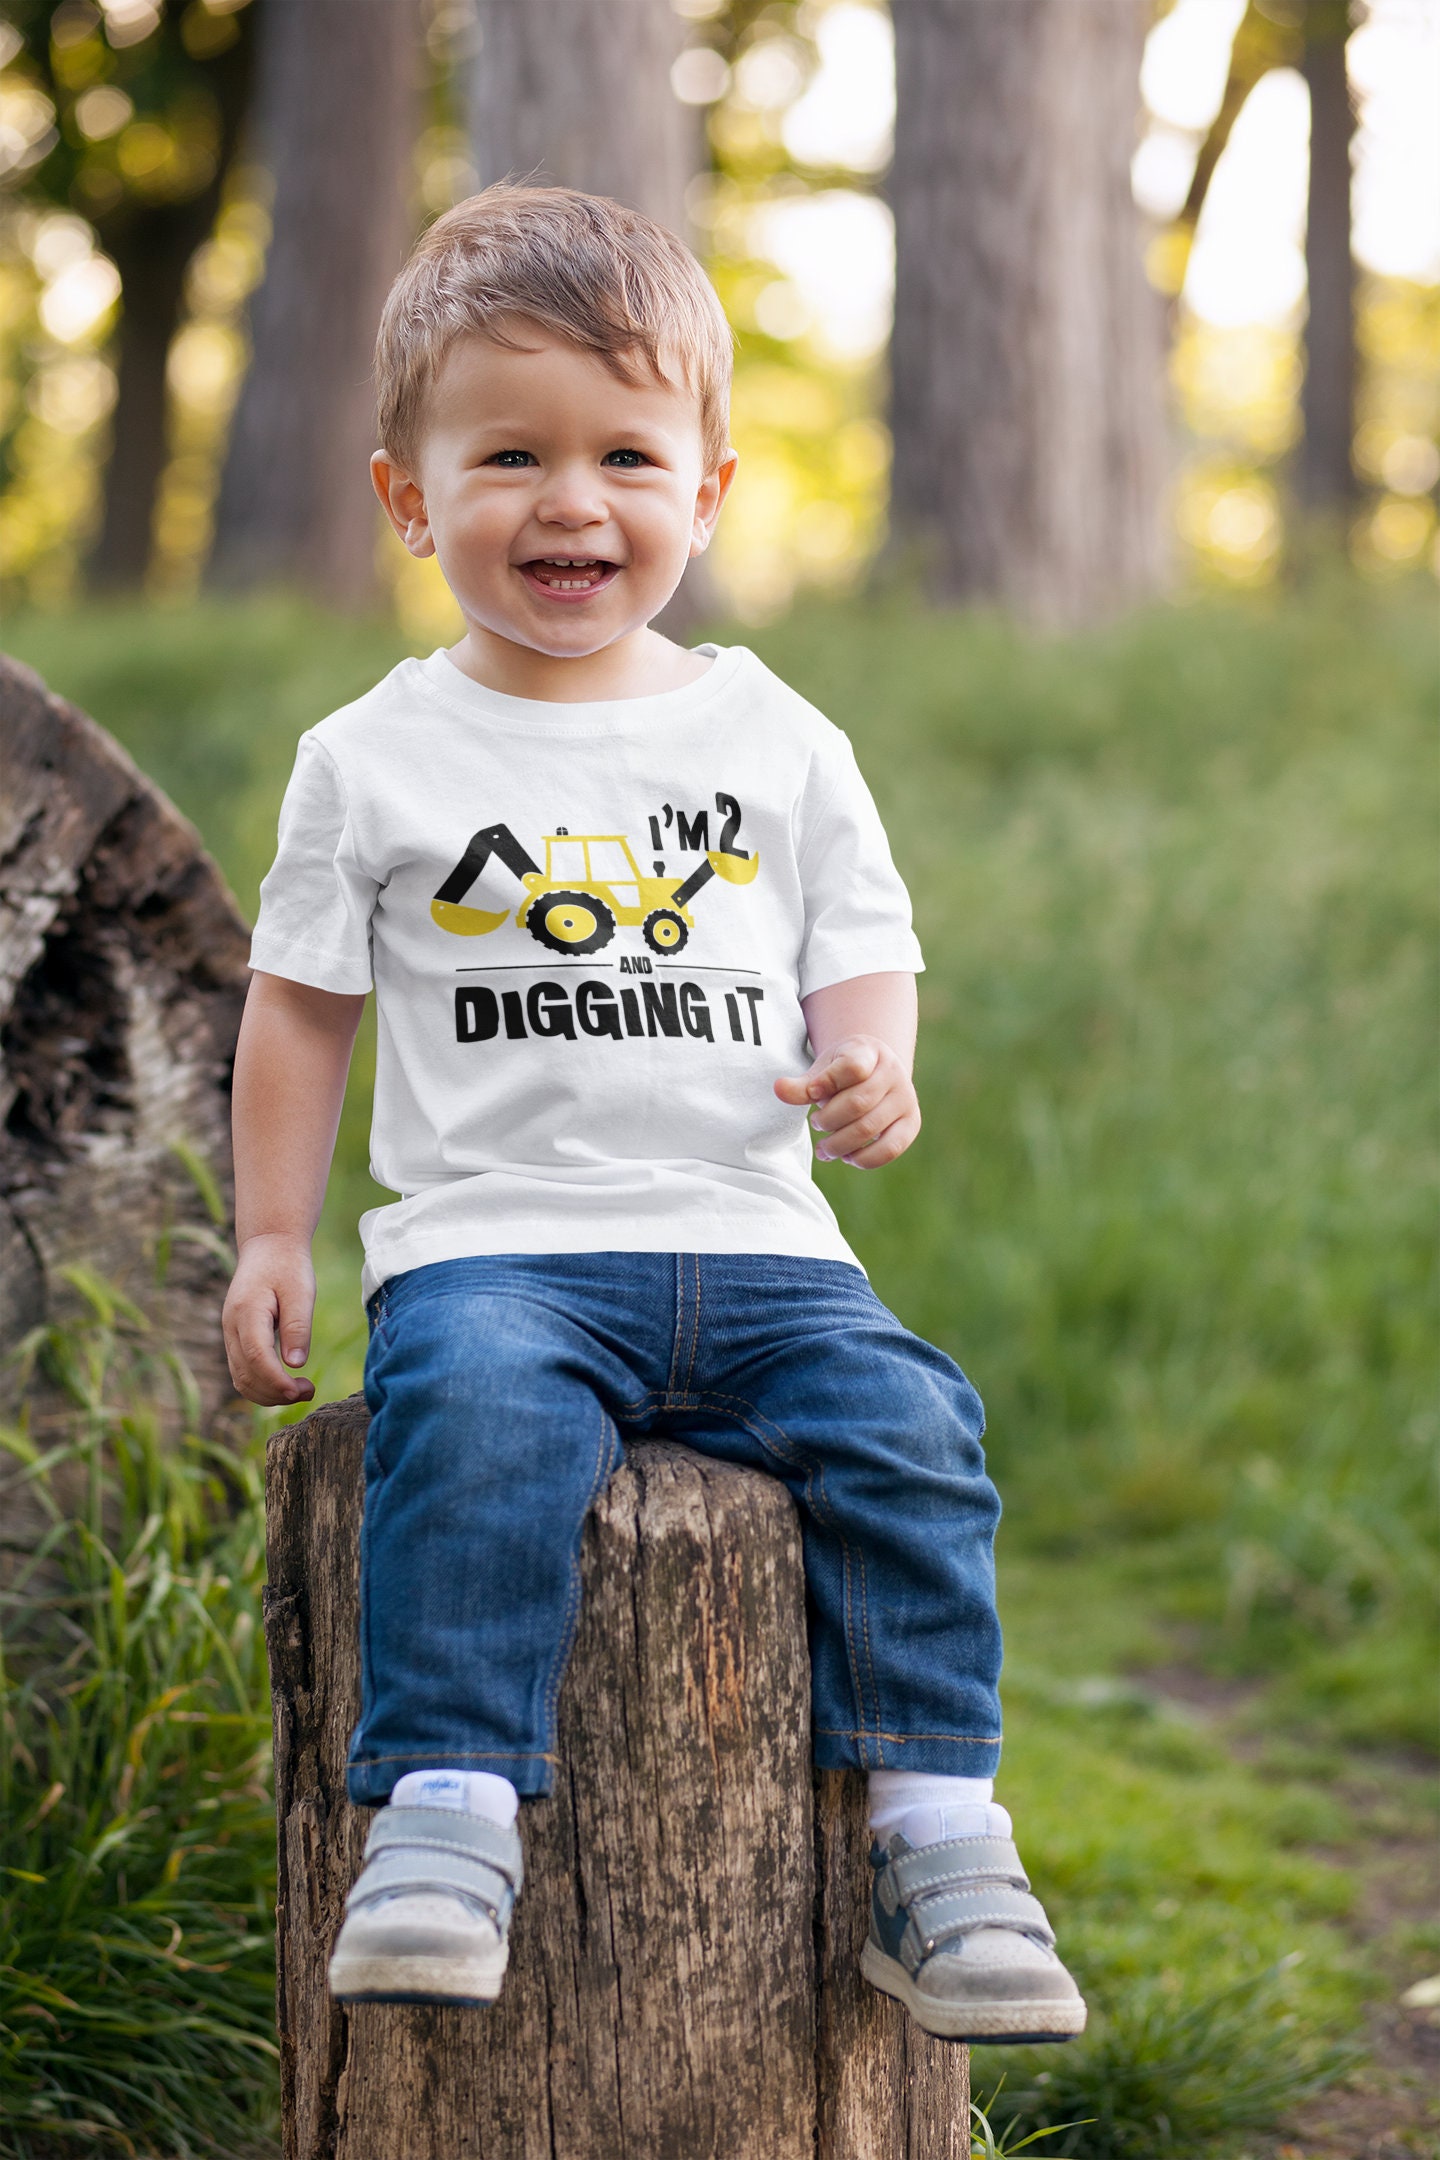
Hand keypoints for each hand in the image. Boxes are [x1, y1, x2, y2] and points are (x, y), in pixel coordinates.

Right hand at [223, 1233, 317, 1405]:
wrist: (268, 1247)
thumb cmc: (287, 1266)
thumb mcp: (300, 1291)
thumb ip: (297, 1326)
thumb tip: (295, 1365)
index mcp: (247, 1311)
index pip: (256, 1357)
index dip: (277, 1381)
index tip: (302, 1390)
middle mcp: (231, 1326)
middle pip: (245, 1374)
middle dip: (276, 1393)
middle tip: (309, 1391)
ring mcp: (230, 1334)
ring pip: (240, 1378)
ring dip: (268, 1394)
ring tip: (302, 1391)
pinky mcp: (235, 1339)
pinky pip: (242, 1372)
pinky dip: (261, 1386)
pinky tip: (286, 1385)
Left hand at [774, 1034, 920, 1168]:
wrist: (875, 1073)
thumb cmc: (842, 1073)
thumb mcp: (821, 1070)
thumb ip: (802, 1085)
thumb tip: (779, 1089)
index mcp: (869, 1051)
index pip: (852, 1067)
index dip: (827, 1083)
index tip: (811, 1094)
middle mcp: (894, 1072)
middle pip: (858, 1103)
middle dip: (828, 1120)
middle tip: (815, 1123)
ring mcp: (906, 1098)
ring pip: (869, 1127)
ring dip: (839, 1144)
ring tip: (824, 1148)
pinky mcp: (911, 1123)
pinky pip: (890, 1148)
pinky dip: (864, 1158)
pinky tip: (847, 1157)